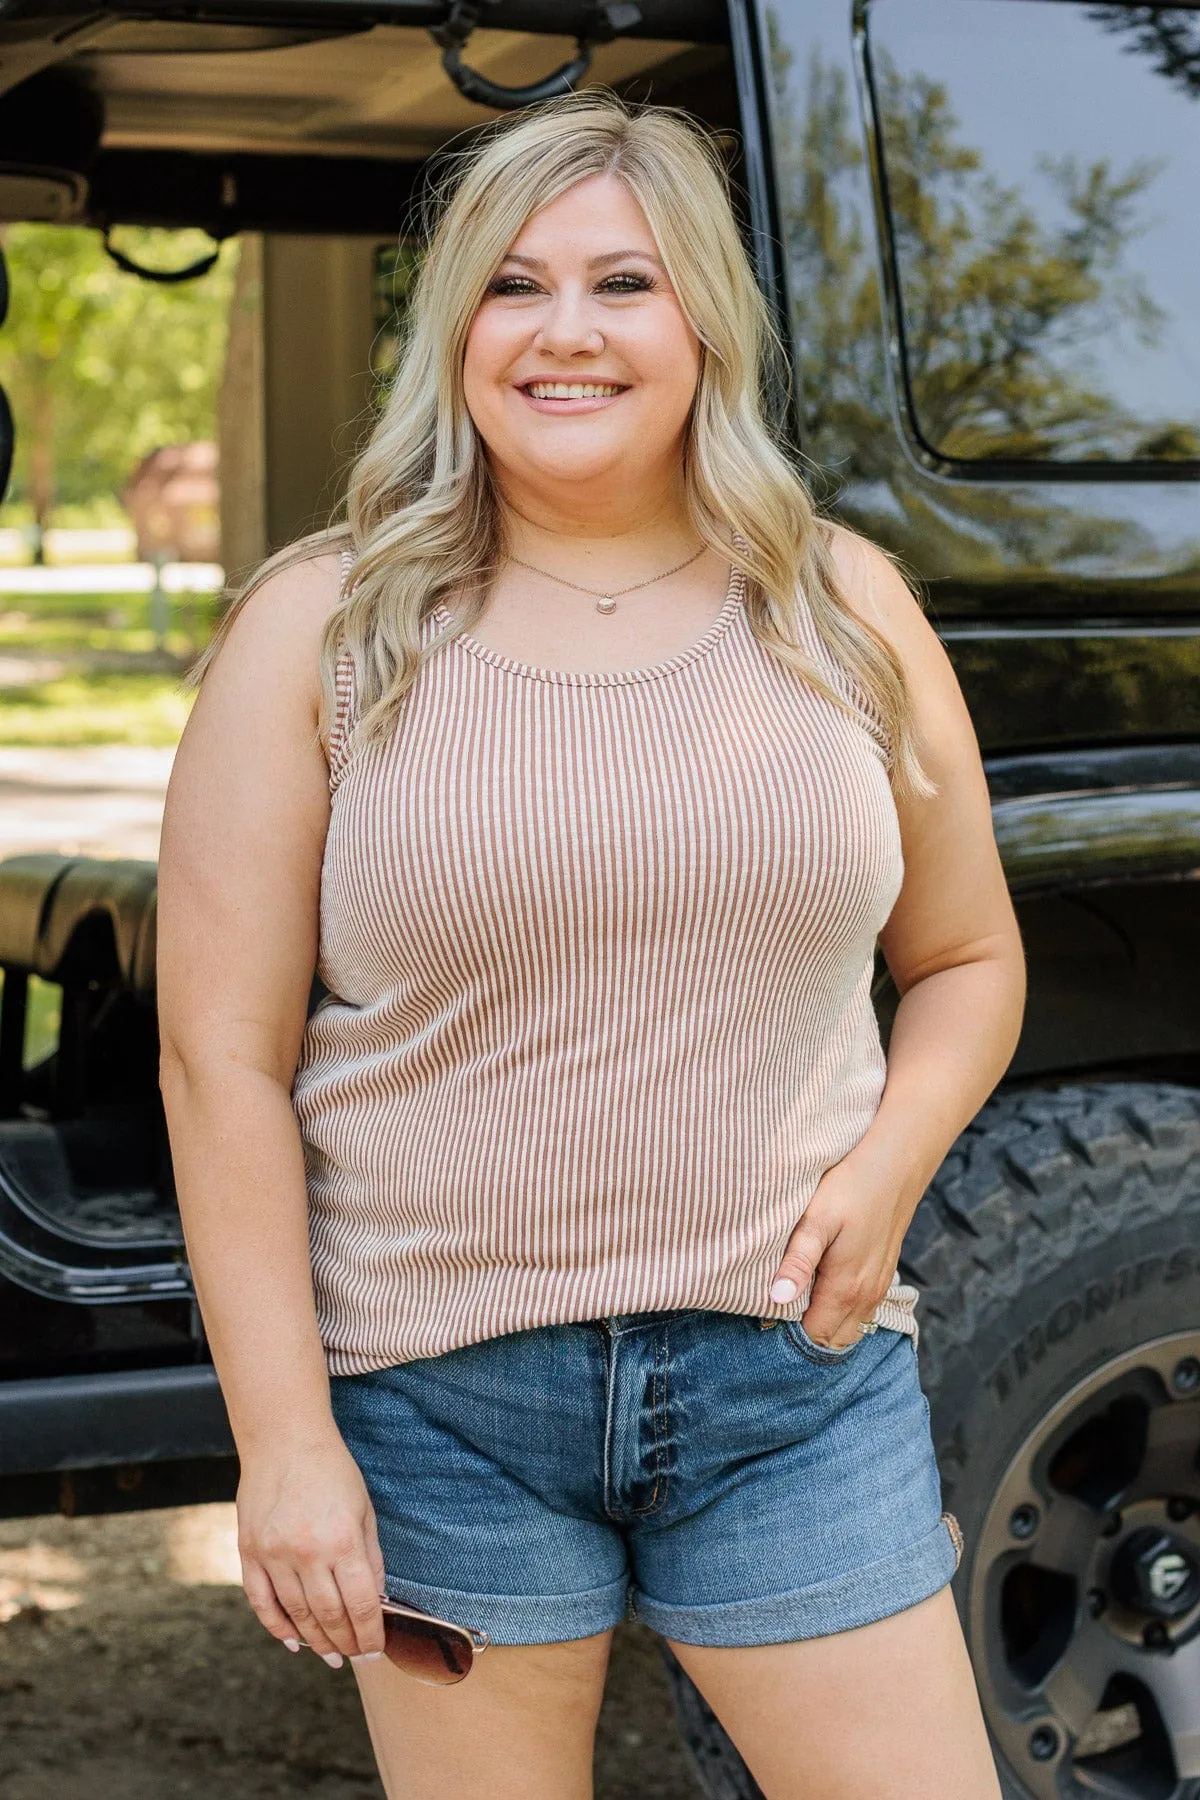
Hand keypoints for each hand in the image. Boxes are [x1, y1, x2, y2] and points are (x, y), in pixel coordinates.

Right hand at [236, 1430, 387, 1668]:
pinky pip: (261, 1602)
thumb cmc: (332, 1471)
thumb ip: (371, 1558)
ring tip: (329, 1655)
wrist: (284, 1441)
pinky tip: (292, 1641)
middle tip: (354, 1657)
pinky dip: (276, 1627)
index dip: (370, 1635)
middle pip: (329, 1616)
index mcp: (342, 1540)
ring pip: (296, 1615)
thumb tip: (376, 1602)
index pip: (361, 1605)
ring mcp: (273, 1554)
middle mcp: (307, 1553)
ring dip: (315, 1641)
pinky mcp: (249, 1552)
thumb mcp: (364, 1510)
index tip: (375, 1650)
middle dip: (345, 1643)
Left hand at [768, 1152, 911, 1349]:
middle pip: (832, 1342)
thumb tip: (777, 1299)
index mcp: (845, 1289)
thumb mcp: (816, 1220)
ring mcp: (878, 1289)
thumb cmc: (850, 1188)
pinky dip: (840, 1314)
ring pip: (848, 1330)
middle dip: (804, 1338)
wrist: (896, 1165)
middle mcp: (866, 1298)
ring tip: (795, 1304)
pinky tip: (821, 1291)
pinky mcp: (883, 1277)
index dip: (787, 1335)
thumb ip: (798, 1261)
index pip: (813, 1338)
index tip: (763, 1319)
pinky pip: (860, 1314)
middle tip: (775, 1315)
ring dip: (824, 1327)